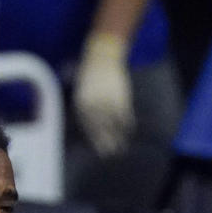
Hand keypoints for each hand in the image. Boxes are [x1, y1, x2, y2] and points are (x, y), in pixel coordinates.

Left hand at [73, 33, 134, 157]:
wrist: (102, 57)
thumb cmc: (91, 76)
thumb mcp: (82, 93)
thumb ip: (86, 108)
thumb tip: (92, 125)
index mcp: (82, 104)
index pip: (88, 127)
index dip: (95, 139)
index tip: (99, 150)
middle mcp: (93, 106)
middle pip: (100, 129)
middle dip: (105, 143)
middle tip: (110, 154)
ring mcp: (108, 102)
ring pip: (114, 125)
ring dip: (118, 137)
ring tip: (122, 147)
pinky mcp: (120, 97)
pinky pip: (124, 115)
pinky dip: (127, 124)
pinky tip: (130, 131)